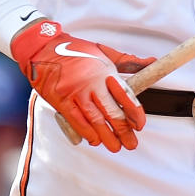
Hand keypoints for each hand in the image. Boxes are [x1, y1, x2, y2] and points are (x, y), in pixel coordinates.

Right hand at [10, 20, 153, 151]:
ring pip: (94, 121)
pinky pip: (75, 121)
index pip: (124, 95)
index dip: (134, 112)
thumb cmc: (76, 50)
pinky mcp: (59, 101)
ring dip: (107, 137)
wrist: (43, 48)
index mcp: (104, 71)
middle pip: (111, 112)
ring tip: (116, 147)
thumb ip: (128, 61)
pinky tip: (94, 140)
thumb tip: (151, 62)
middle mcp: (90, 84)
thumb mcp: (104, 51)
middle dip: (123, 131)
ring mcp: (74, 93)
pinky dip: (86, 133)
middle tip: (131, 144)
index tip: (140, 124)